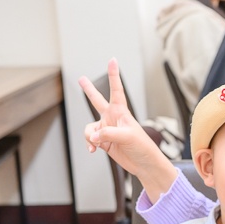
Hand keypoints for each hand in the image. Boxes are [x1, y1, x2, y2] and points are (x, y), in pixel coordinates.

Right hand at [79, 59, 176, 200]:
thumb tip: (93, 136)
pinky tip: (93, 150)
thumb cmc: (142, 147)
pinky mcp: (103, 142)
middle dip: (89, 90)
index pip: (116, 89)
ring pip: (89, 128)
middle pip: (97, 100)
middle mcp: (112, 118)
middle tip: (81, 79)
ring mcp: (107, 130)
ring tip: (97, 144)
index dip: (113, 75)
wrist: (143, 163)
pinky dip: (89, 144)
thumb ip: (108, 133)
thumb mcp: (128, 136)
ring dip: (90, 136)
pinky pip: (89, 139)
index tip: (112, 60)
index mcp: (121, 112)